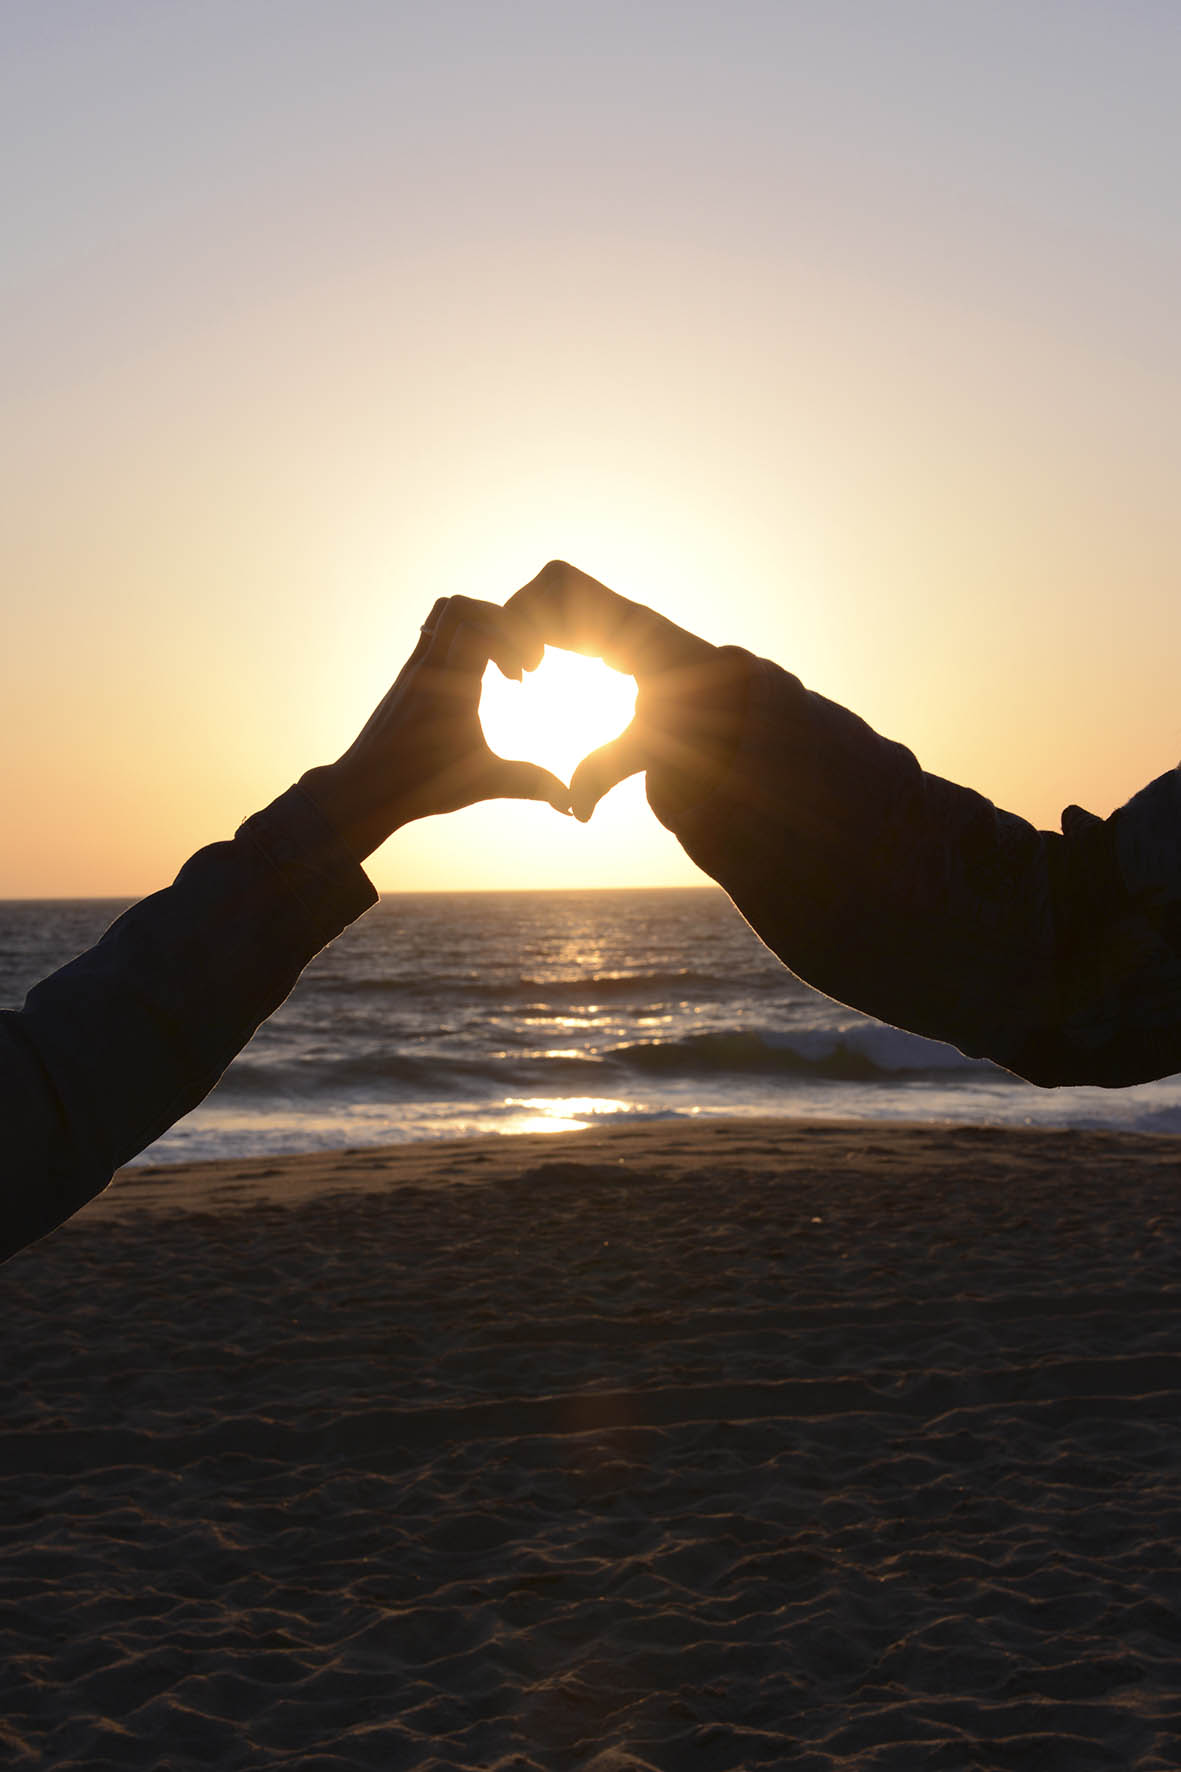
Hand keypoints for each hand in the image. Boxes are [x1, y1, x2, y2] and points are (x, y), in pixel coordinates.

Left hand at [300, 595, 570, 860]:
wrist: (361, 790)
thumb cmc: (418, 787)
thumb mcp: (482, 783)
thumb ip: (530, 784)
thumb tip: (571, 806)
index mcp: (448, 687)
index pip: (478, 628)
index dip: (512, 640)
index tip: (524, 677)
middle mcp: (427, 668)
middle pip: (460, 606)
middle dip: (499, 620)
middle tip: (514, 660)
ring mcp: (413, 667)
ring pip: (442, 612)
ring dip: (478, 622)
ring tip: (498, 659)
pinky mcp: (407, 675)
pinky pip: (433, 632)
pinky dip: (461, 638)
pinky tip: (476, 675)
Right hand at [505, 561, 747, 820]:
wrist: (738, 706)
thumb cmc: (700, 722)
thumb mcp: (651, 746)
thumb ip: (609, 773)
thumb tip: (577, 814)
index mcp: (628, 629)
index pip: (561, 582)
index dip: (530, 614)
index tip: (533, 666)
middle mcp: (622, 616)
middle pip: (551, 586)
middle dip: (521, 623)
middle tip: (521, 672)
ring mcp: (617, 620)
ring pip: (554, 596)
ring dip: (531, 626)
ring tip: (527, 672)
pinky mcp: (614, 631)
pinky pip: (567, 615)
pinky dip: (545, 633)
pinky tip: (540, 668)